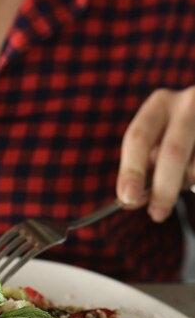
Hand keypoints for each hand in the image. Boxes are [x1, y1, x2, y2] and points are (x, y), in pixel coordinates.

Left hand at [117, 86, 194, 221]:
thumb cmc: (179, 141)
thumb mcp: (157, 147)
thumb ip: (142, 172)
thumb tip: (130, 200)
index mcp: (159, 105)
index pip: (138, 137)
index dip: (131, 170)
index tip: (128, 198)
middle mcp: (189, 103)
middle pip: (173, 150)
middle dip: (163, 188)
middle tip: (156, 214)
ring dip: (188, 182)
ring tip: (186, 180)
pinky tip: (194, 179)